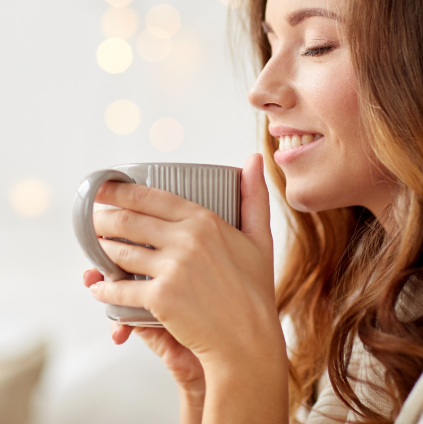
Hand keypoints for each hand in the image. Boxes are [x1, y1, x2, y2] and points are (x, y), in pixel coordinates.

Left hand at [86, 154, 287, 414]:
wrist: (249, 337)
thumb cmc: (254, 288)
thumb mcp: (260, 237)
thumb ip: (255, 196)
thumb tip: (255, 157)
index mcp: (205, 221)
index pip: (152, 197)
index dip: (121, 191)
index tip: (104, 188)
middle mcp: (185, 239)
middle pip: (129, 221)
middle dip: (102, 218)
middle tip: (91, 218)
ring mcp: (171, 268)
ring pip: (120, 252)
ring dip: (101, 250)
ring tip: (95, 247)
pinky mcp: (160, 298)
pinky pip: (119, 289)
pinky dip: (104, 290)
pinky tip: (99, 288)